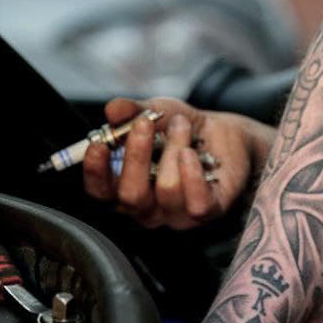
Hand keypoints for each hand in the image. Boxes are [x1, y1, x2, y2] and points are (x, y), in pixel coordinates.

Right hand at [82, 96, 274, 228]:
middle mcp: (147, 206)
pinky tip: (193, 152)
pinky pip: (196, 204)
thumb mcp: (157, 111)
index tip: (99, 144)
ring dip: (174, 149)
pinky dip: (193, 174)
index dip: (95, 172)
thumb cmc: (184, 129)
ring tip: (182, 125)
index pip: (100, 191)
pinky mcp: (207, 211)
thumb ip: (133, 111)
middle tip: (144, 123)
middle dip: (135, 156)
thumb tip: (112, 109)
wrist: (226, 135)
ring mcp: (176, 213)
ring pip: (166, 191)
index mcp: (125, 185)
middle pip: (130, 197)